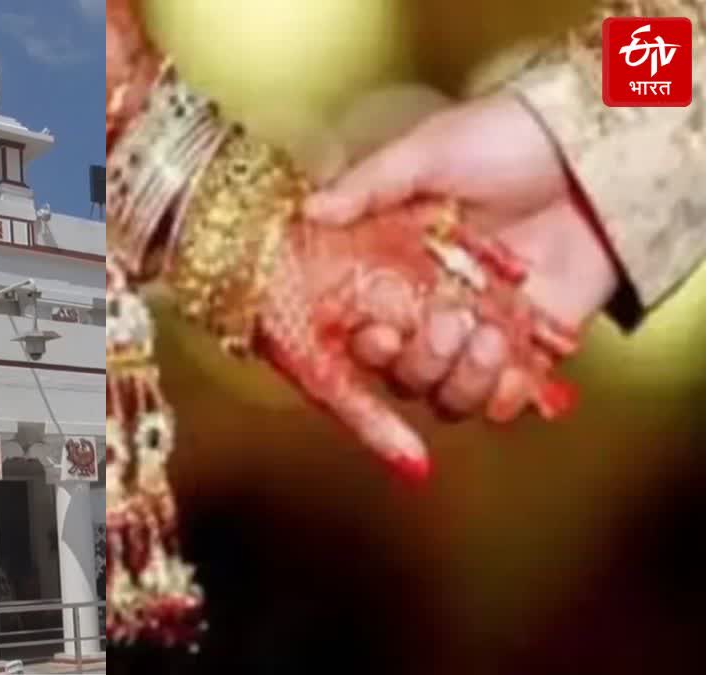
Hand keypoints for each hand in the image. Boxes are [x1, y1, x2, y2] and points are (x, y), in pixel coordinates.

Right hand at [307, 94, 619, 418]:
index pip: (363, 328)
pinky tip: (511, 367)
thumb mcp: (427, 151)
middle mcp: (431, 305)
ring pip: (450, 394)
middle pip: (404, 373)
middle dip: (418, 362)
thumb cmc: (504, 137)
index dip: (365, 346)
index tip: (377, 333)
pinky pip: (507, 398)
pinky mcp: (531, 342)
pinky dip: (506, 397)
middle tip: (444, 323)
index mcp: (396, 265)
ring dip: (463, 379)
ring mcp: (480, 327)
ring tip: (488, 337)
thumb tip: (311, 211)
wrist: (594, 147)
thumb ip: (369, 185)